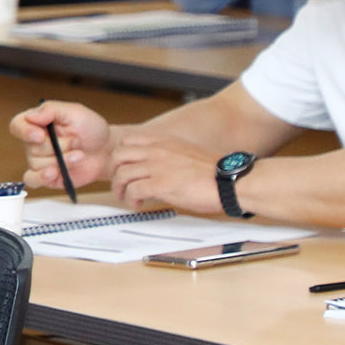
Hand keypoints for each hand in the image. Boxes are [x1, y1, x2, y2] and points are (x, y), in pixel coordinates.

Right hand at [10, 102, 110, 190]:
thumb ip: (51, 110)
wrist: (106, 151)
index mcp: (38, 123)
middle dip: (58, 147)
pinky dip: (41, 177)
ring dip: (62, 160)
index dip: (25, 131)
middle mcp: (34, 143)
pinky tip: (54, 173)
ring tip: (79, 155)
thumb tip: (31, 115)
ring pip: (38, 164)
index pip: (17, 126)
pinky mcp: (47, 177)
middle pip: (32, 148)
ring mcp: (40, 161)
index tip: (41, 135)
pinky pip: (33, 180)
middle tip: (76, 142)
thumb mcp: (75, 112)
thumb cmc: (90, 129)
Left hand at [108, 131, 226, 212]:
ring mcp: (157, 167)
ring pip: (121, 174)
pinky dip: (131, 199)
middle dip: (114, 171)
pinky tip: (138, 204)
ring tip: (126, 197)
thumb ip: (168, 155)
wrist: (230, 180)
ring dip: (119, 188)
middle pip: (118, 156)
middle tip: (120, 184)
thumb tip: (157, 166)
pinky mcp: (160, 184)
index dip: (121, 156)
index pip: (128, 141)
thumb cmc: (214, 171)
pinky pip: (133, 191)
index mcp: (164, 142)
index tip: (123, 167)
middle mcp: (157, 151)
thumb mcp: (186, 153)